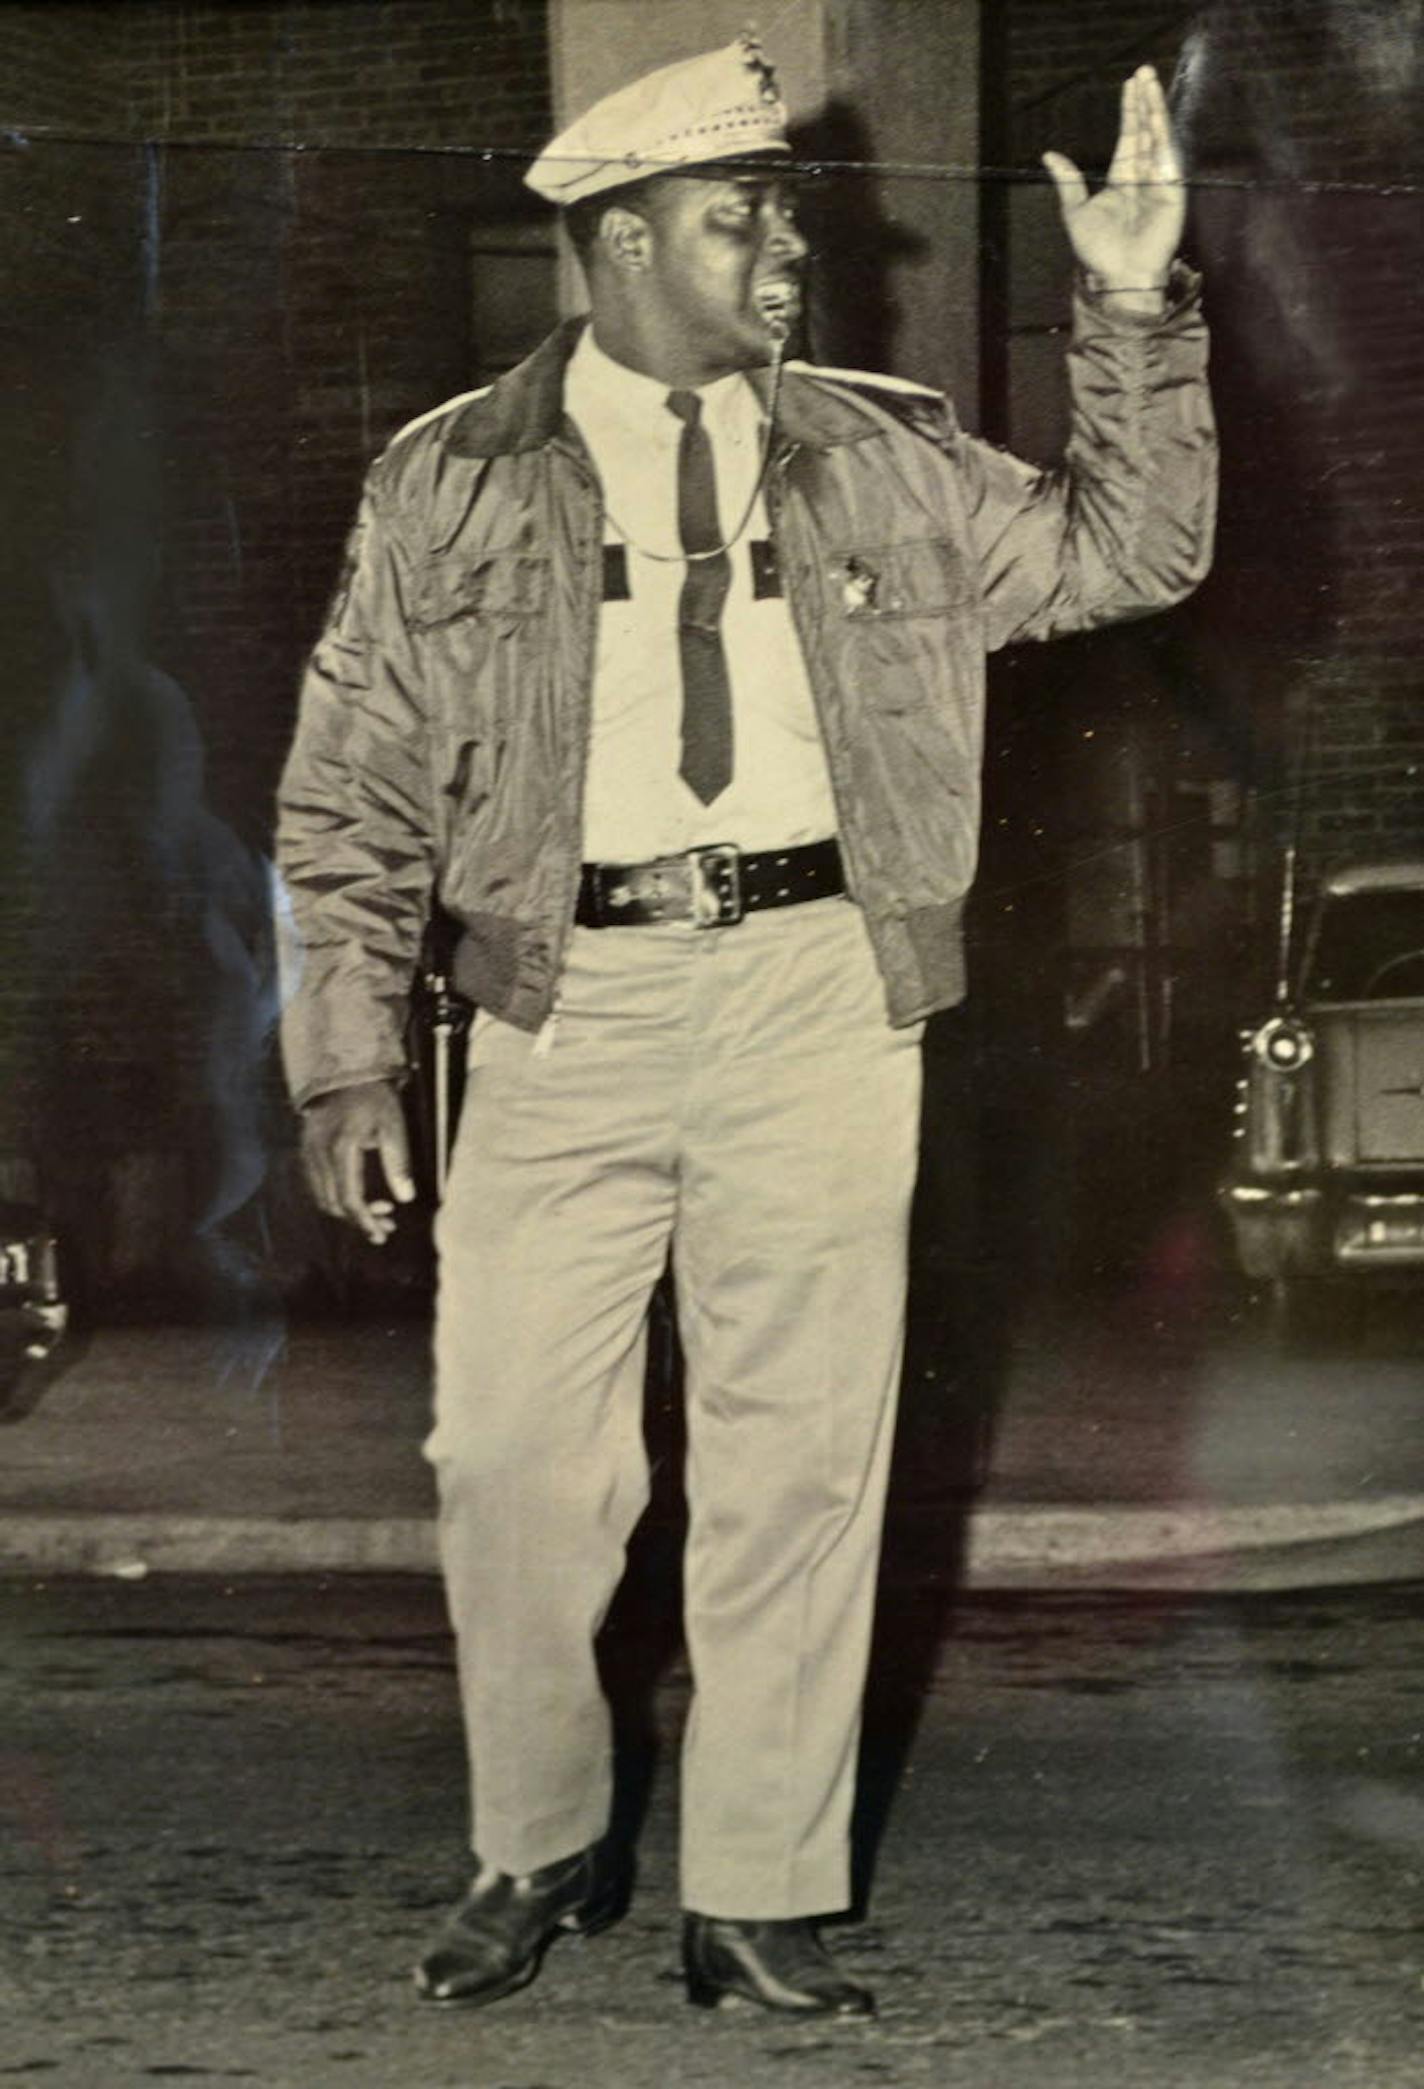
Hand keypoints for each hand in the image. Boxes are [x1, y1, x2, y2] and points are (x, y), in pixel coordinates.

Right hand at [300, 1079, 415, 1245]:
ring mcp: (307, 1152)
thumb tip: (405, 1197)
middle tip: (386, 1226)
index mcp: (341, 1149)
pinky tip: (357, 1195)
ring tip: (378, 1212)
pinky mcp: (305, 1150)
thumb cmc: (375, 1098)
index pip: (349, 1199)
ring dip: (347, 1211)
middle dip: (359, 1220)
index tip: (381, 1234)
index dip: (364, 1222)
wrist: (346, 1073)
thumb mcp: (394, 1125)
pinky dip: (335, 1197)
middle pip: (333, 1204)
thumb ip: (399, 1162)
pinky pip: (316, 1185)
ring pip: (321, 1197)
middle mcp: (318, 1154)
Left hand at [1042, 65, 1184, 312]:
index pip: (1128, 137)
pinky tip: (1157, 115)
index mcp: (1122, 179)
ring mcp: (1160, 182)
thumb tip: (1049, 154)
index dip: (1129, 111)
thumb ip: (1067, 182)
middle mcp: (1143, 176)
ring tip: (1149, 82)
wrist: (1118, 276)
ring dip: (1154, 109)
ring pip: (1157, 137)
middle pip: (1144, 130)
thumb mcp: (1075, 212)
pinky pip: (1168, 157)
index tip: (1129, 85)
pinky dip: (1163, 135)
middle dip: (1144, 101)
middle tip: (1142, 71)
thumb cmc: (1098, 251)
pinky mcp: (1172, 192)